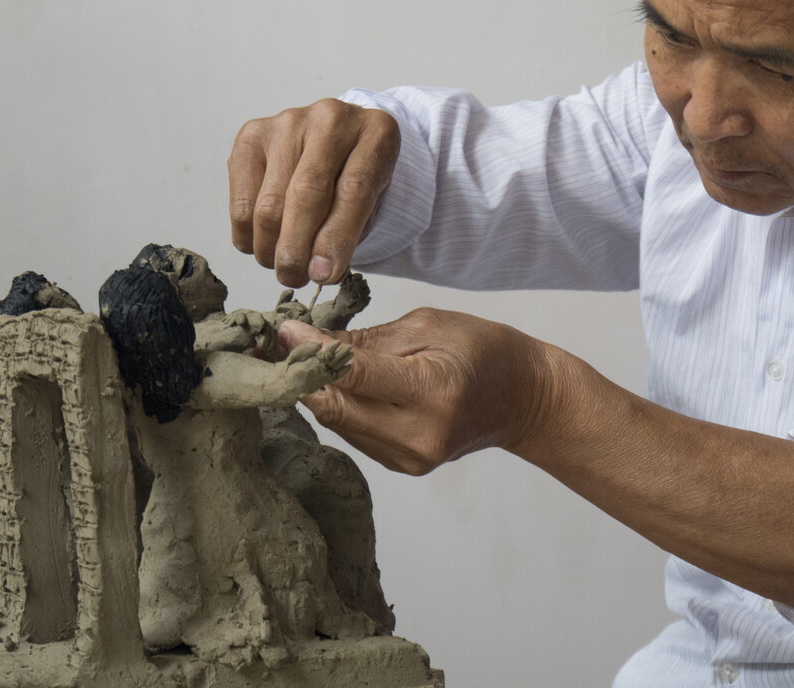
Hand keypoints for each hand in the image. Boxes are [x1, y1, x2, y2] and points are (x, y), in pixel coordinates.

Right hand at [228, 99, 399, 286]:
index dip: (337, 239)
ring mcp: (287, 122)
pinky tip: (263, 242)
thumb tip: (317, 273)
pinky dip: (248, 233)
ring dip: (270, 247)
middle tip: (294, 278)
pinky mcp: (252, 135)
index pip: (354, 189)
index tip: (325, 275)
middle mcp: (331, 118)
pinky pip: (242, 199)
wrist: (338, 142)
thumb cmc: (357, 177)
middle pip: (305, 194)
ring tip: (282, 265)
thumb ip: (350, 233)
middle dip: (296, 248)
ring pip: (268, 202)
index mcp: (377, 132)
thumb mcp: (373, 203)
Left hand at [279, 309, 557, 474]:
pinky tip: (328, 383)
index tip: (278, 331)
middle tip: (269, 345)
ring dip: (312, 391)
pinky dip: (336, 407)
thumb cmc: (482, 350)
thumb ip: (366, 339)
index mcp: (433, 390)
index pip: (353, 376)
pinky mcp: (402, 466)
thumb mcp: (428, 326)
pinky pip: (352, 434)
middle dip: (297, 375)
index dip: (308, 352)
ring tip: (293, 358)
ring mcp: (410, 458)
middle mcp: (419, 434)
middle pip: (334, 408)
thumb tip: (304, 339)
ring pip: (336, 424)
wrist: (524, 399)